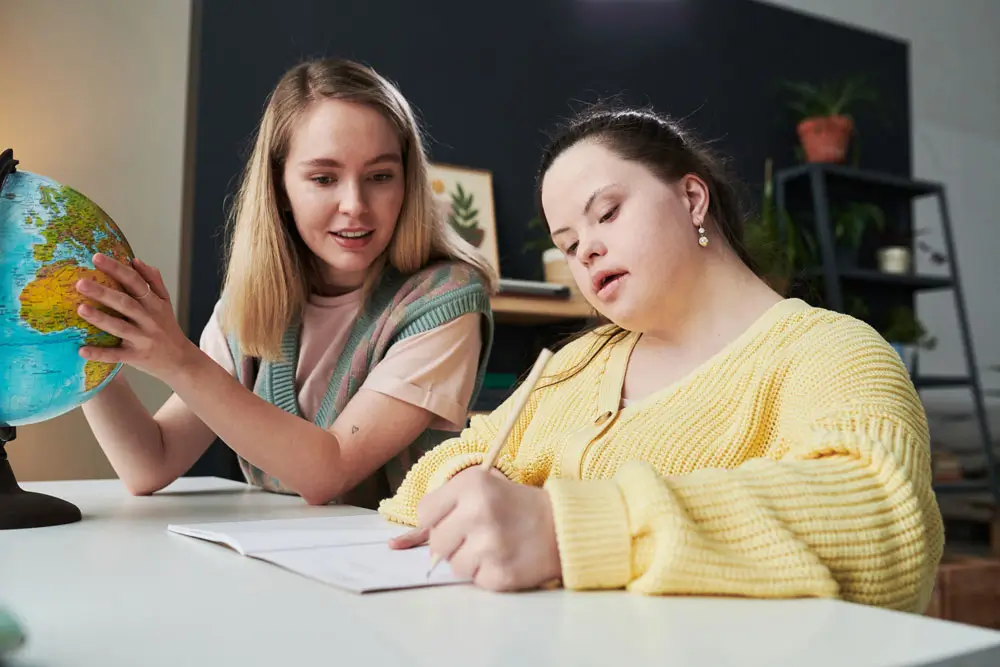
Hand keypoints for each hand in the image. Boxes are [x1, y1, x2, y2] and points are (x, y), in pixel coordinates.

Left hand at [75, 253, 196, 382]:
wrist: (181, 360)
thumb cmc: (167, 328)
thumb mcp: (165, 303)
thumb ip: (154, 282)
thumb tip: (136, 261)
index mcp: (155, 304)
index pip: (135, 282)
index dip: (117, 269)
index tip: (97, 258)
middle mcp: (150, 320)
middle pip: (126, 303)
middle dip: (104, 293)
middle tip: (81, 283)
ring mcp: (143, 339)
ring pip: (120, 328)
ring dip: (101, 318)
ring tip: (81, 309)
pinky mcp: (136, 357)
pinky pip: (116, 355)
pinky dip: (100, 354)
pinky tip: (82, 350)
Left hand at [389, 467, 561, 591]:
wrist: (561, 526)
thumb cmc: (514, 506)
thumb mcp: (480, 489)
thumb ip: (440, 510)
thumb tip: (394, 545)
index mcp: (472, 485)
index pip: (424, 513)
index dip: (437, 520)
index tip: (457, 519)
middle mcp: (479, 512)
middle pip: (436, 543)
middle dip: (453, 542)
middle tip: (478, 534)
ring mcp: (491, 545)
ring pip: (453, 565)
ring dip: (469, 560)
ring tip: (493, 546)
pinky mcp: (501, 574)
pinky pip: (474, 581)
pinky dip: (486, 574)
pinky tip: (504, 558)